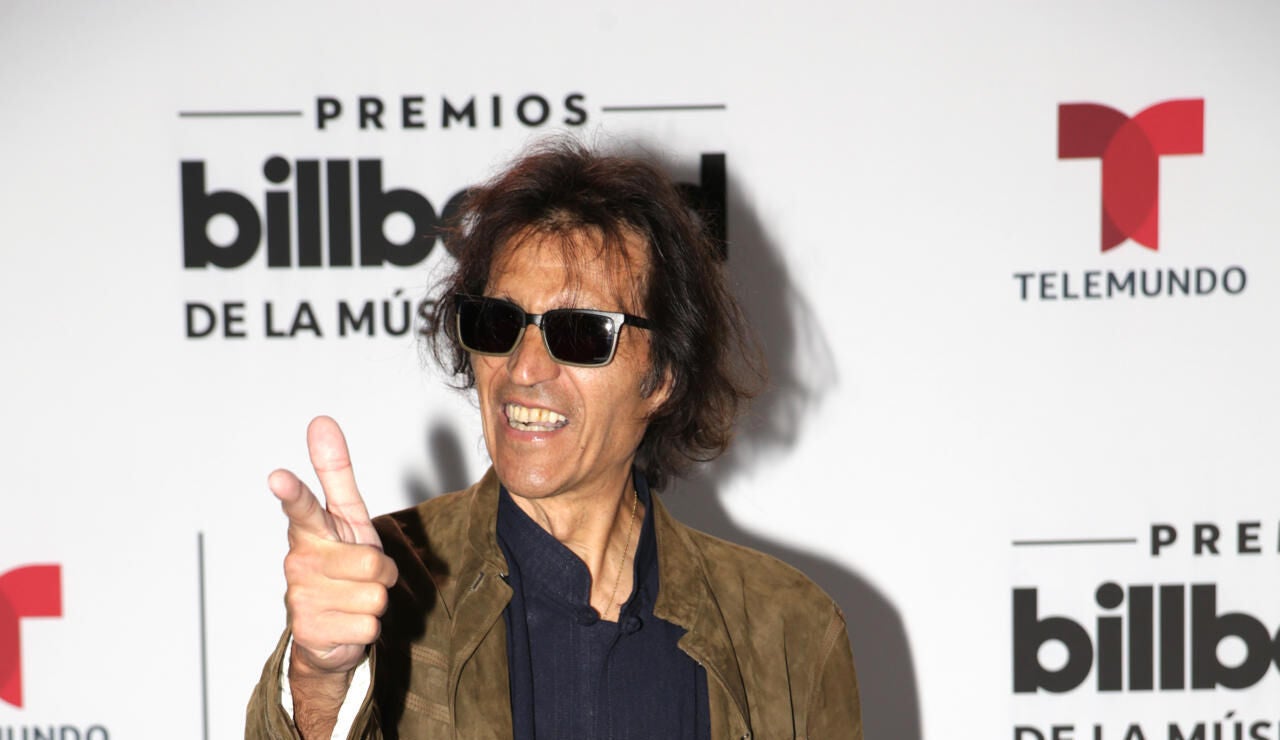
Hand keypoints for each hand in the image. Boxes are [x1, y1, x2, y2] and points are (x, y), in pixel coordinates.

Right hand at [270, 416, 397, 679]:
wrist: (330, 629)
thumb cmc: (341, 562)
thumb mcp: (346, 516)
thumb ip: (334, 471)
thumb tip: (321, 421)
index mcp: (310, 532)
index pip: (302, 507)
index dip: (292, 492)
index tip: (278, 477)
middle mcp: (300, 562)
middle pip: (372, 562)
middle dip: (381, 572)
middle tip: (361, 575)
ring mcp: (302, 598)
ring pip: (374, 594)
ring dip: (374, 600)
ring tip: (353, 598)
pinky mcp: (311, 631)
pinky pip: (369, 624)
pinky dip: (367, 627)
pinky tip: (346, 623)